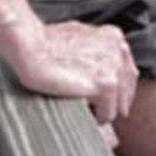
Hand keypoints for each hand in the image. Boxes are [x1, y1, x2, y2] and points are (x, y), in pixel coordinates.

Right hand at [0, 19, 137, 129]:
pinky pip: (107, 114)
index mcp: (113, 36)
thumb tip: (95, 69)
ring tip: (85, 111)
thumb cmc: (44, 44)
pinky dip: (96, 119)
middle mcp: (118, 49)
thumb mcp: (76, 40)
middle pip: (125, 89)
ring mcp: (114, 66)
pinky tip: (82, 113)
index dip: (114, 89)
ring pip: (118, 104)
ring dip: (103, 111)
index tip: (100, 98)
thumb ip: (92, 53)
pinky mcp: (106, 84)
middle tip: (95, 109)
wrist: (30, 47)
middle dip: (112, 101)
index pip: (125, 71)